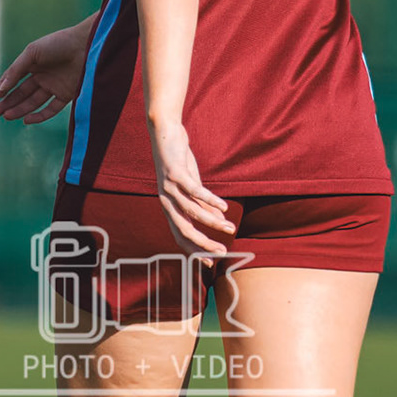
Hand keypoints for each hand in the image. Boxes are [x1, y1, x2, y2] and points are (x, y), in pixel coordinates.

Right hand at [0, 22, 90, 124]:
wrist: (86, 44)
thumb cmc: (58, 44)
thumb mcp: (32, 53)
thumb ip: (15, 71)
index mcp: (33, 64)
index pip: (15, 79)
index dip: (5, 87)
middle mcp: (43, 76)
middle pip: (22, 93)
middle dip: (8, 103)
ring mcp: (54, 86)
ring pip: (34, 102)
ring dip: (20, 110)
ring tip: (7, 116)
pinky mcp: (67, 94)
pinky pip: (51, 109)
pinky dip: (40, 116)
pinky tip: (27, 120)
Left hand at [149, 119, 234, 261]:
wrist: (165, 133)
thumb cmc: (179, 161)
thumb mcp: (192, 185)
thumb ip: (203, 204)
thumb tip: (220, 221)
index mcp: (170, 207)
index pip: (180, 236)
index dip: (194, 251)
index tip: (211, 262)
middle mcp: (166, 201)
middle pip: (184, 230)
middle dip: (203, 244)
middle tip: (222, 252)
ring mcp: (169, 188)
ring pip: (192, 211)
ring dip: (212, 222)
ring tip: (231, 228)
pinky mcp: (176, 173)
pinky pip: (195, 190)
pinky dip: (210, 200)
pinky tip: (224, 206)